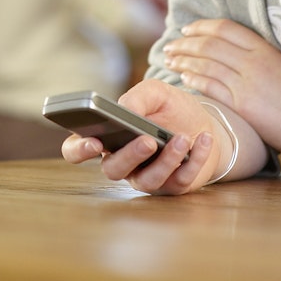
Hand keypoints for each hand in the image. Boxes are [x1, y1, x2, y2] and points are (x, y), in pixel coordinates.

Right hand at [59, 79, 223, 195]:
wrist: (204, 124)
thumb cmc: (170, 109)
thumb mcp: (155, 93)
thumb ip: (137, 97)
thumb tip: (126, 111)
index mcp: (107, 138)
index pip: (76, 150)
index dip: (79, 149)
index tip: (94, 141)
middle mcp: (123, 163)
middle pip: (112, 170)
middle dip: (130, 156)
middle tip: (147, 140)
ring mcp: (147, 178)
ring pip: (148, 180)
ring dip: (166, 160)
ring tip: (182, 138)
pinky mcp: (174, 187)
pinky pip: (180, 180)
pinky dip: (195, 159)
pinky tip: (203, 139)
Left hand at [164, 19, 280, 164]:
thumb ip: (266, 62)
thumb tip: (245, 60)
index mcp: (268, 49)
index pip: (227, 28)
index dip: (203, 26)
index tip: (189, 30)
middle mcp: (254, 61)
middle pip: (209, 44)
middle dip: (185, 43)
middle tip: (170, 45)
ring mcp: (247, 83)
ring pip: (205, 64)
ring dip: (183, 60)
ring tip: (169, 60)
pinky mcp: (244, 105)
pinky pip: (211, 86)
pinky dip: (194, 79)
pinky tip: (184, 79)